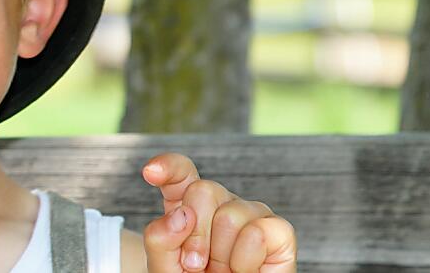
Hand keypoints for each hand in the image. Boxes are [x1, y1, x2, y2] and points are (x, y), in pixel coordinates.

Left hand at [141, 153, 295, 271]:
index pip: (181, 173)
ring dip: (221, 256)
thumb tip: (182, 215)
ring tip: (224, 272)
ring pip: (230, 214)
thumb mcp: (165, 266)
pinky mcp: (279, 231)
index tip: (151, 173)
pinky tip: (243, 270)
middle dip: (195, 236)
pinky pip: (259, 232)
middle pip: (203, 190)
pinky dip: (245, 260)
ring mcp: (252, 214)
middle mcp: (222, 203)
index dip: (168, 167)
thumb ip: (161, 240)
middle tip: (196, 265)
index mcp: (190, 205)